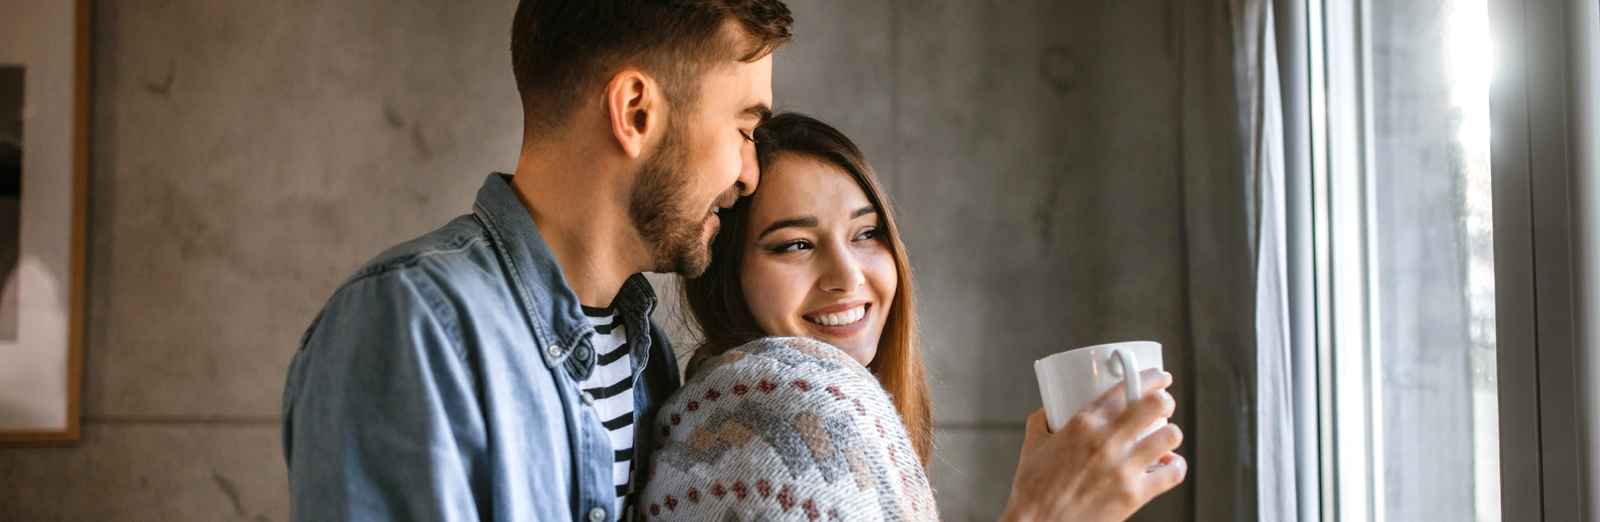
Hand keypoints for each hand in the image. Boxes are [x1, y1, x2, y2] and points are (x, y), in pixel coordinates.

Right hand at [999, 369, 1185, 521]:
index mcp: (1083, 423)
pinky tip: (1169, 465)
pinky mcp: (1135, 495)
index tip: (1159, 378)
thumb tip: (1051, 410)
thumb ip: (1043, 421)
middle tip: (1162, 405)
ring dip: (1170, 434)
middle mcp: (1107, 441)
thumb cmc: (1032, 488)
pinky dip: (1176, 466)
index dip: (1151, 377)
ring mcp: (1124, 468)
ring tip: (1164, 437)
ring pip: (1170, 436)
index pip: (1127, 388)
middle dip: (1165, 400)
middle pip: (1156, 405)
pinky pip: (1173, 473)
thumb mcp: (1033, 444)